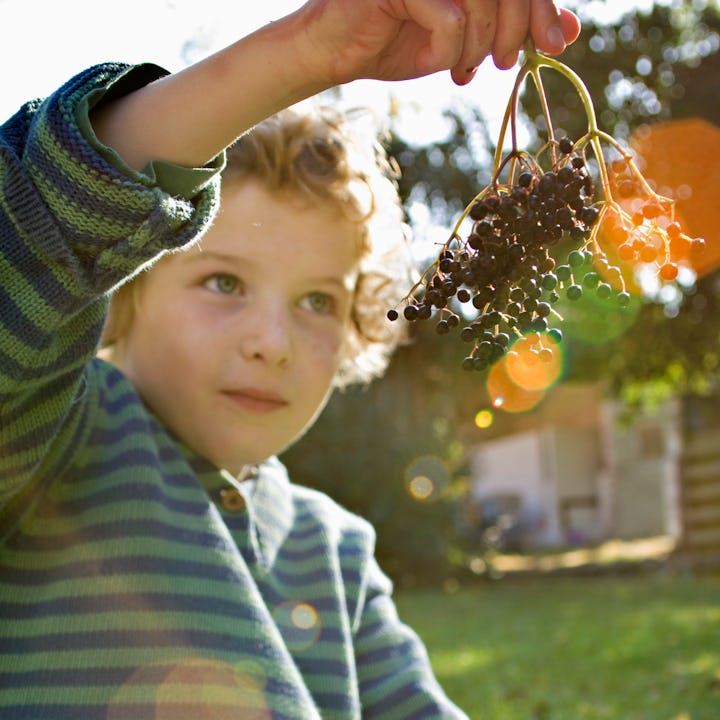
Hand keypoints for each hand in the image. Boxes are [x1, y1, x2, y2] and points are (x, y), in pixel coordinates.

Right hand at [291, 0, 580, 87]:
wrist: (337, 54)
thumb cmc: (396, 42)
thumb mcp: (463, 41)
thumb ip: (510, 29)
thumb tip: (570, 30)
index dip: (543, 5)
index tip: (555, 42)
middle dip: (519, 26)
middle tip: (504, 62)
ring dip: (479, 44)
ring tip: (463, 69)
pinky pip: (449, 17)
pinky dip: (450, 49)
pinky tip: (439, 63)